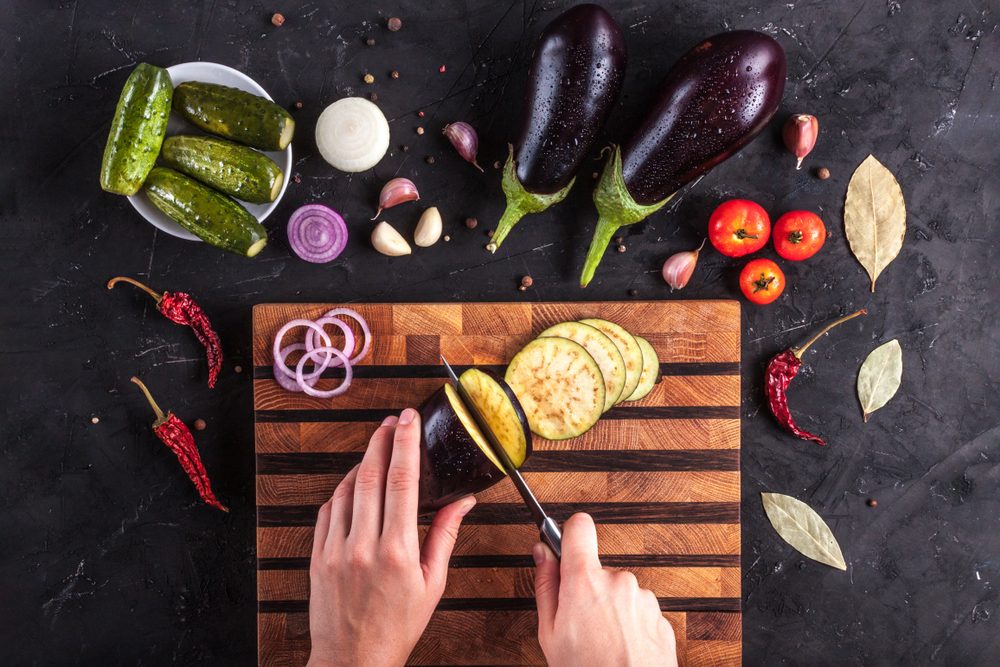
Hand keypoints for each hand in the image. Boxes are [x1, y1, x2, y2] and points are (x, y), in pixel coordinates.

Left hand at [308, 409, 476, 666]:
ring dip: (362, 463)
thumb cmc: (397, 628)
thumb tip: (462, 501)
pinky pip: (327, 510)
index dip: (406, 444)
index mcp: (397, 551)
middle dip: (382, 441)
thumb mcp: (432, 584)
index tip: (409, 421)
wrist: (353, 661)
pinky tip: (353, 485)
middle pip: (371, 476)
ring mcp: (336, 549)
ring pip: (346, 489)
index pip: (403, 482)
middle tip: (392, 422)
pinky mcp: (317, 556)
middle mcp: (363, 545)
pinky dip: (341, 491)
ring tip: (376, 450)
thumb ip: (445, 536)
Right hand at [533, 513, 677, 666]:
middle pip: (597, 569)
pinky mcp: (660, 617)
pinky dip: (629, 626)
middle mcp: (618, 581)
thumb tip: (542, 553)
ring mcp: (642, 598)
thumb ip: (546, 585)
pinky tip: (621, 649)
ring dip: (611, 611)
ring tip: (602, 643)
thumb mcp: (550, 633)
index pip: (579, 526)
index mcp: (585, 580)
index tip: (565, 545)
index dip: (570, 533)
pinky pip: (638, 611)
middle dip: (588, 590)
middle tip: (579, 624)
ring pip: (619, 592)